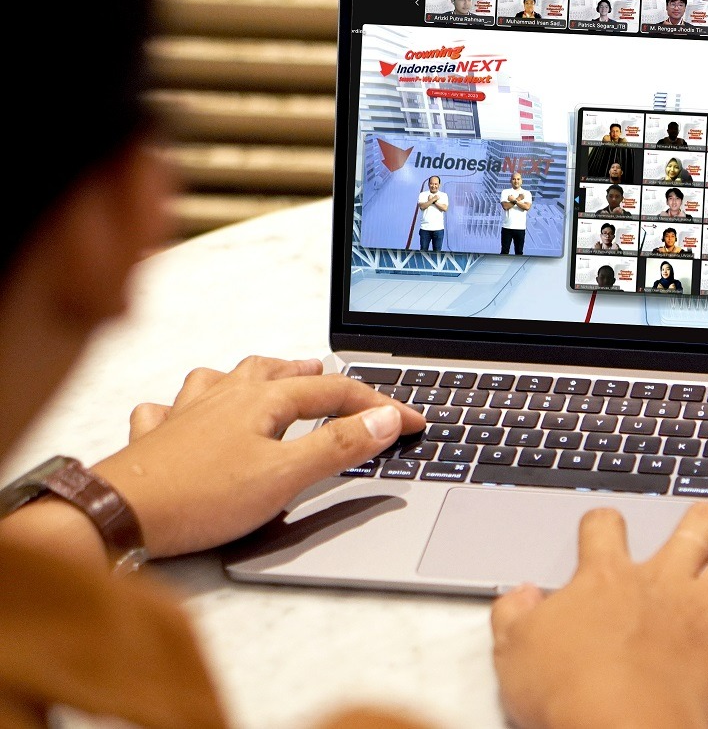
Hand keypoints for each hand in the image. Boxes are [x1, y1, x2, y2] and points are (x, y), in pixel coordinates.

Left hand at [92, 355, 424, 558]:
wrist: (116, 515)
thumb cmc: (199, 498)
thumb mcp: (285, 477)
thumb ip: (339, 447)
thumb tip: (386, 419)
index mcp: (262, 400)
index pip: (335, 392)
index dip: (380, 405)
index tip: (412, 421)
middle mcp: (224, 396)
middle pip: (279, 372)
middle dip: (315, 375)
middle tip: (339, 381)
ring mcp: (186, 414)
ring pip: (226, 378)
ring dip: (255, 376)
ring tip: (269, 378)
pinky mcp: (156, 439)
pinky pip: (172, 407)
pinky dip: (188, 405)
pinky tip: (186, 413)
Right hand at [490, 504, 707, 728]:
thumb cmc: (570, 695)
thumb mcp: (516, 651)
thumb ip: (516, 616)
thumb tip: (520, 597)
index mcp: (606, 578)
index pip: (604, 529)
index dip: (605, 523)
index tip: (607, 526)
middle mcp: (663, 581)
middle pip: (697, 525)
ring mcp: (705, 610)